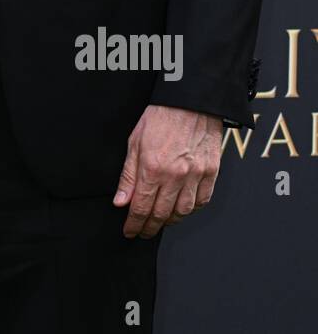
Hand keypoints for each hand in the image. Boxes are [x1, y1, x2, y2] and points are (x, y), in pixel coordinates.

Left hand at [114, 105, 222, 238]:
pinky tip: (182, 209)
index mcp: (153, 168)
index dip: (134, 224)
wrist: (191, 101)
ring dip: (170, 221)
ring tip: (160, 221)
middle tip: (143, 232)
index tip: (130, 231)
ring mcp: (196, 175)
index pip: (141, 207)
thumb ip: (128, 176)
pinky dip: (191, 209)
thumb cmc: (161, 116)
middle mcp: (175, 175)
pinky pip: (202, 200)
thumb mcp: (135, 142)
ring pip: (183, 212)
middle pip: (161, 214)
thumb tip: (121, 202)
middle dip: (149, 227)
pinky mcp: (212, 172)